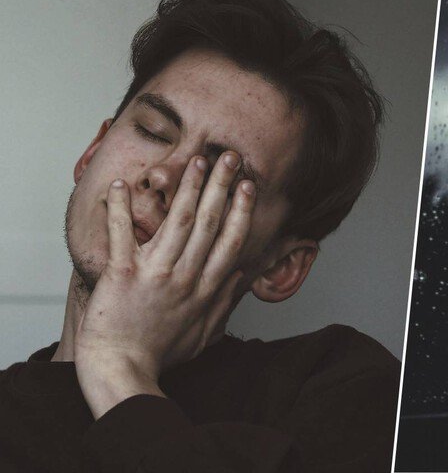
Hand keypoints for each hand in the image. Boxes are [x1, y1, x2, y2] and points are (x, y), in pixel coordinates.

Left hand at [74, 152, 255, 417]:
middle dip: (221, 185)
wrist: (122, 370)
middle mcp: (186, 276)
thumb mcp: (204, 333)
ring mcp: (156, 274)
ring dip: (188, 188)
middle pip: (209, 222)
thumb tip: (243, 276)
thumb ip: (225, 302)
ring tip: (196, 161)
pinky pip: (122, 236)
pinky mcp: (123, 275)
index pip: (230, 240)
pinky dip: (119, 210)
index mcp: (205, 288)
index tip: (248, 186)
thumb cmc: (159, 355)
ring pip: (177, 221)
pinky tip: (120, 185)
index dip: (241, 210)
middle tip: (229, 157)